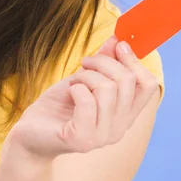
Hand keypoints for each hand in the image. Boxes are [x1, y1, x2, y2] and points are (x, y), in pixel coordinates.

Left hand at [9, 34, 158, 159]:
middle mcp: (119, 129)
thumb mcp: (84, 78)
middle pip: (127, 81)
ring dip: (86, 75)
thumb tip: (118, 40)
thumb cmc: (59, 106)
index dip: (135, 60)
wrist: (31, 133)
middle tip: (85, 63)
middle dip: (103, 62)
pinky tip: (70, 92)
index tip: (118, 45)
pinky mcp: (81, 140)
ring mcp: (101, 137)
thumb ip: (105, 62)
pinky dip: (77, 88)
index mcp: (125, 115)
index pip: (149, 85)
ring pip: (108, 88)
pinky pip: (88, 102)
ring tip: (74, 82)